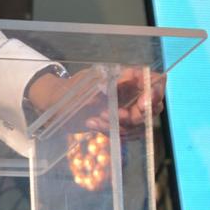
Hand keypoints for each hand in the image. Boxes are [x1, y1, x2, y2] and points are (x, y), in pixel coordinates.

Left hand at [27, 65, 165, 135]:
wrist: (54, 106)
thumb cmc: (68, 90)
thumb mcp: (86, 85)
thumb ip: (109, 83)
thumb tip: (132, 77)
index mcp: (124, 76)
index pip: (153, 80)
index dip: (155, 92)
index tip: (142, 105)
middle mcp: (130, 92)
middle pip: (152, 106)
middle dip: (134, 116)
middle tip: (113, 117)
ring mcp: (127, 108)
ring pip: (140, 123)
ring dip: (120, 127)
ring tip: (94, 121)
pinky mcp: (121, 123)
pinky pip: (129, 133)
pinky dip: (114, 132)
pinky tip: (94, 125)